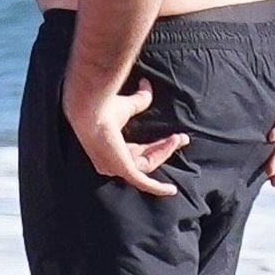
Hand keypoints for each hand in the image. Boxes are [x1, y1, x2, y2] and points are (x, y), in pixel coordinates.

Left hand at [64, 78, 188, 195]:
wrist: (92, 108)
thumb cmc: (102, 106)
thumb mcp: (127, 105)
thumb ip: (139, 98)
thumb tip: (146, 83)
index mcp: (110, 148)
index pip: (138, 150)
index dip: (157, 145)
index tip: (174, 136)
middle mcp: (111, 161)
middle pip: (145, 159)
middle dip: (164, 149)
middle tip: (182, 138)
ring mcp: (116, 167)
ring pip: (147, 165)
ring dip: (165, 152)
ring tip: (179, 139)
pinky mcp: (123, 169)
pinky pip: (144, 183)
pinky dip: (158, 188)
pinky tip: (171, 190)